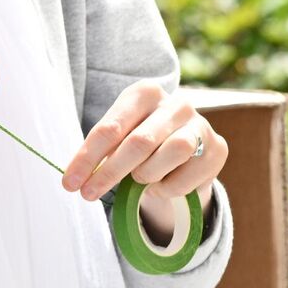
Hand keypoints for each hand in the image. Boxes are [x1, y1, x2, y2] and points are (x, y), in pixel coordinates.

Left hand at [60, 79, 226, 239]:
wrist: (188, 152)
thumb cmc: (143, 144)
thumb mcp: (120, 139)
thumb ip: (102, 152)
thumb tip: (76, 177)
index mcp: (145, 93)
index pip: (111, 127)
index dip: (87, 157)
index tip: (70, 182)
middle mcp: (176, 103)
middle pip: (139, 142)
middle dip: (110, 172)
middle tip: (88, 194)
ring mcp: (200, 124)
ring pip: (171, 154)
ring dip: (146, 175)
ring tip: (138, 181)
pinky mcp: (217, 149)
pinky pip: (186, 177)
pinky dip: (167, 188)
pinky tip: (162, 185)